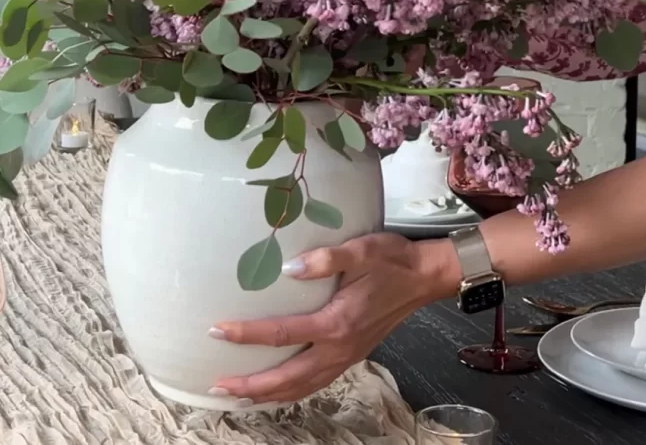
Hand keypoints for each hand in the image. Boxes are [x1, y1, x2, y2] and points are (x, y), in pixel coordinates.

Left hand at [210, 233, 456, 404]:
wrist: (426, 276)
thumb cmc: (392, 259)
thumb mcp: (361, 250)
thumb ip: (325, 259)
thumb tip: (288, 269)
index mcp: (337, 323)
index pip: (282, 334)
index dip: (246, 335)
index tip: (217, 330)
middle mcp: (340, 348)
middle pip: (287, 378)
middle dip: (250, 385)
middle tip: (217, 385)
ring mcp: (348, 356)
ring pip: (302, 387)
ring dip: (269, 395)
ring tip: (238, 396)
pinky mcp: (353, 355)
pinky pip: (316, 383)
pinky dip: (293, 392)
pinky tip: (280, 389)